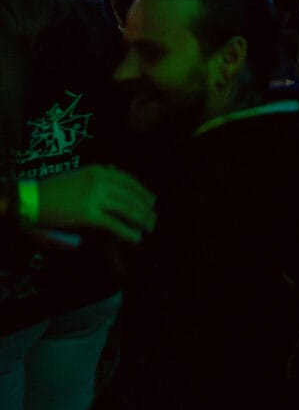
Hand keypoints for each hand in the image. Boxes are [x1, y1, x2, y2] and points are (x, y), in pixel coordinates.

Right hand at [32, 167, 155, 243]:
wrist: (32, 199)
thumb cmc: (55, 189)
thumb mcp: (80, 175)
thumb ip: (100, 175)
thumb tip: (117, 173)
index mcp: (100, 171)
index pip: (130, 181)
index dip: (143, 193)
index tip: (152, 202)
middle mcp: (101, 181)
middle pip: (132, 196)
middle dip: (146, 210)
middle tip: (154, 219)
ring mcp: (95, 198)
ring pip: (127, 210)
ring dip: (141, 221)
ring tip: (148, 229)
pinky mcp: (88, 215)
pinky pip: (114, 224)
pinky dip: (127, 232)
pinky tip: (135, 239)